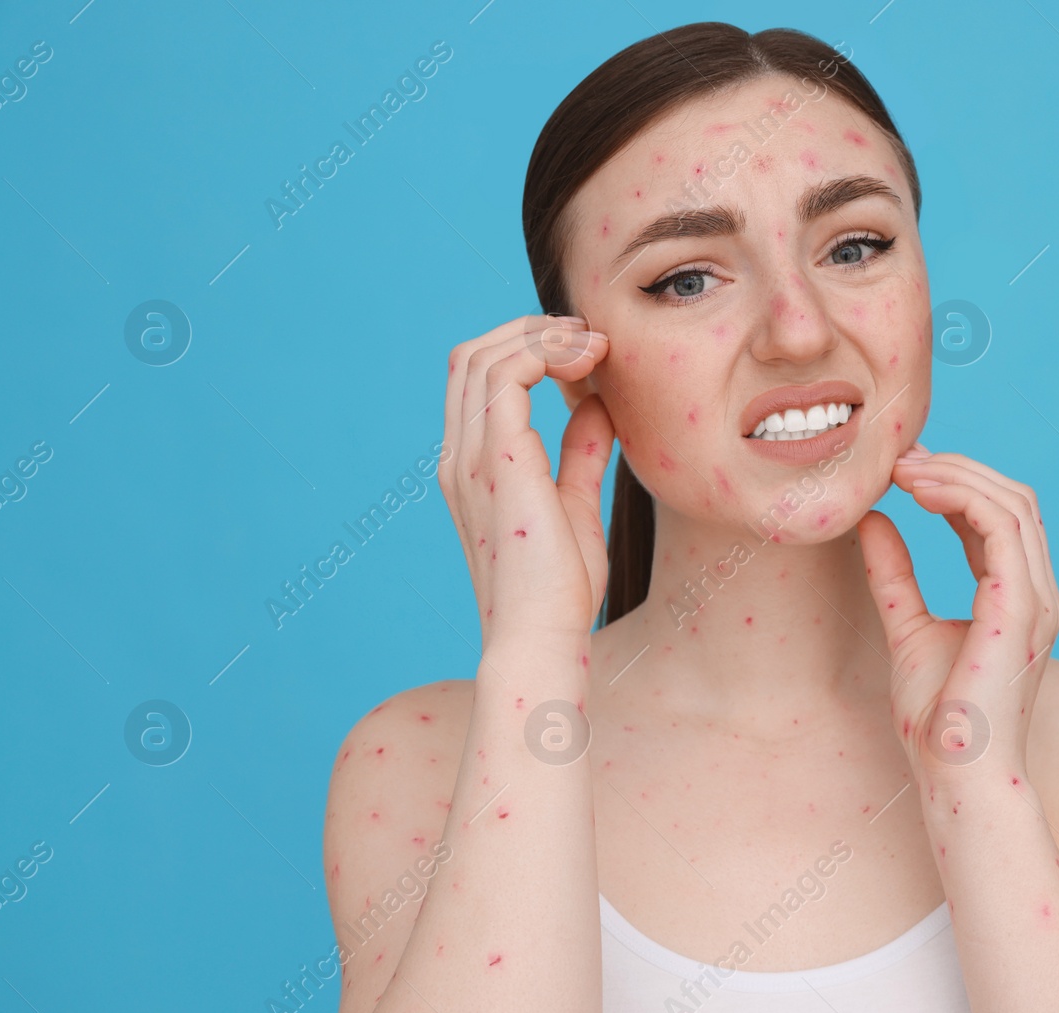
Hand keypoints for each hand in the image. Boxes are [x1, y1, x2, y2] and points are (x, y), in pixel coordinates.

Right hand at [438, 315, 614, 653]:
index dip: (528, 349)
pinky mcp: (498, 463)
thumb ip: (580, 453)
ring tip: (594, 346)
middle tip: (589, 338)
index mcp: (472, 467)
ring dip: (544, 337)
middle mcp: (461, 457)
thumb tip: (597, 405)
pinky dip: (545, 354)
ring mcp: (472, 459)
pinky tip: (586, 366)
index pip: (479, 380)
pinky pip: (505, 377)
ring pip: (485, 356)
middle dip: (531, 330)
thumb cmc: (559, 587)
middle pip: (472, 355)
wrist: (542, 637)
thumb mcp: (575, 504)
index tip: (586, 356)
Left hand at [857, 444, 1058, 785]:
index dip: (955, 485)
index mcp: (1017, 600)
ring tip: (903, 470)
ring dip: (956, 476)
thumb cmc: (937, 721)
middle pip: (1014, 499)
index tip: (903, 470)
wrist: (957, 775)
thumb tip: (873, 522)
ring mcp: (1037, 600)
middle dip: (958, 469)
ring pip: (1013, 503)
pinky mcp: (1021, 608)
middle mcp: (1038, 595)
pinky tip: (919, 494)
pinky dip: (962, 498)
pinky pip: (1002, 527)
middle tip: (900, 458)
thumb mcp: (906, 630)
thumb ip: (894, 576)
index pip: (999, 518)